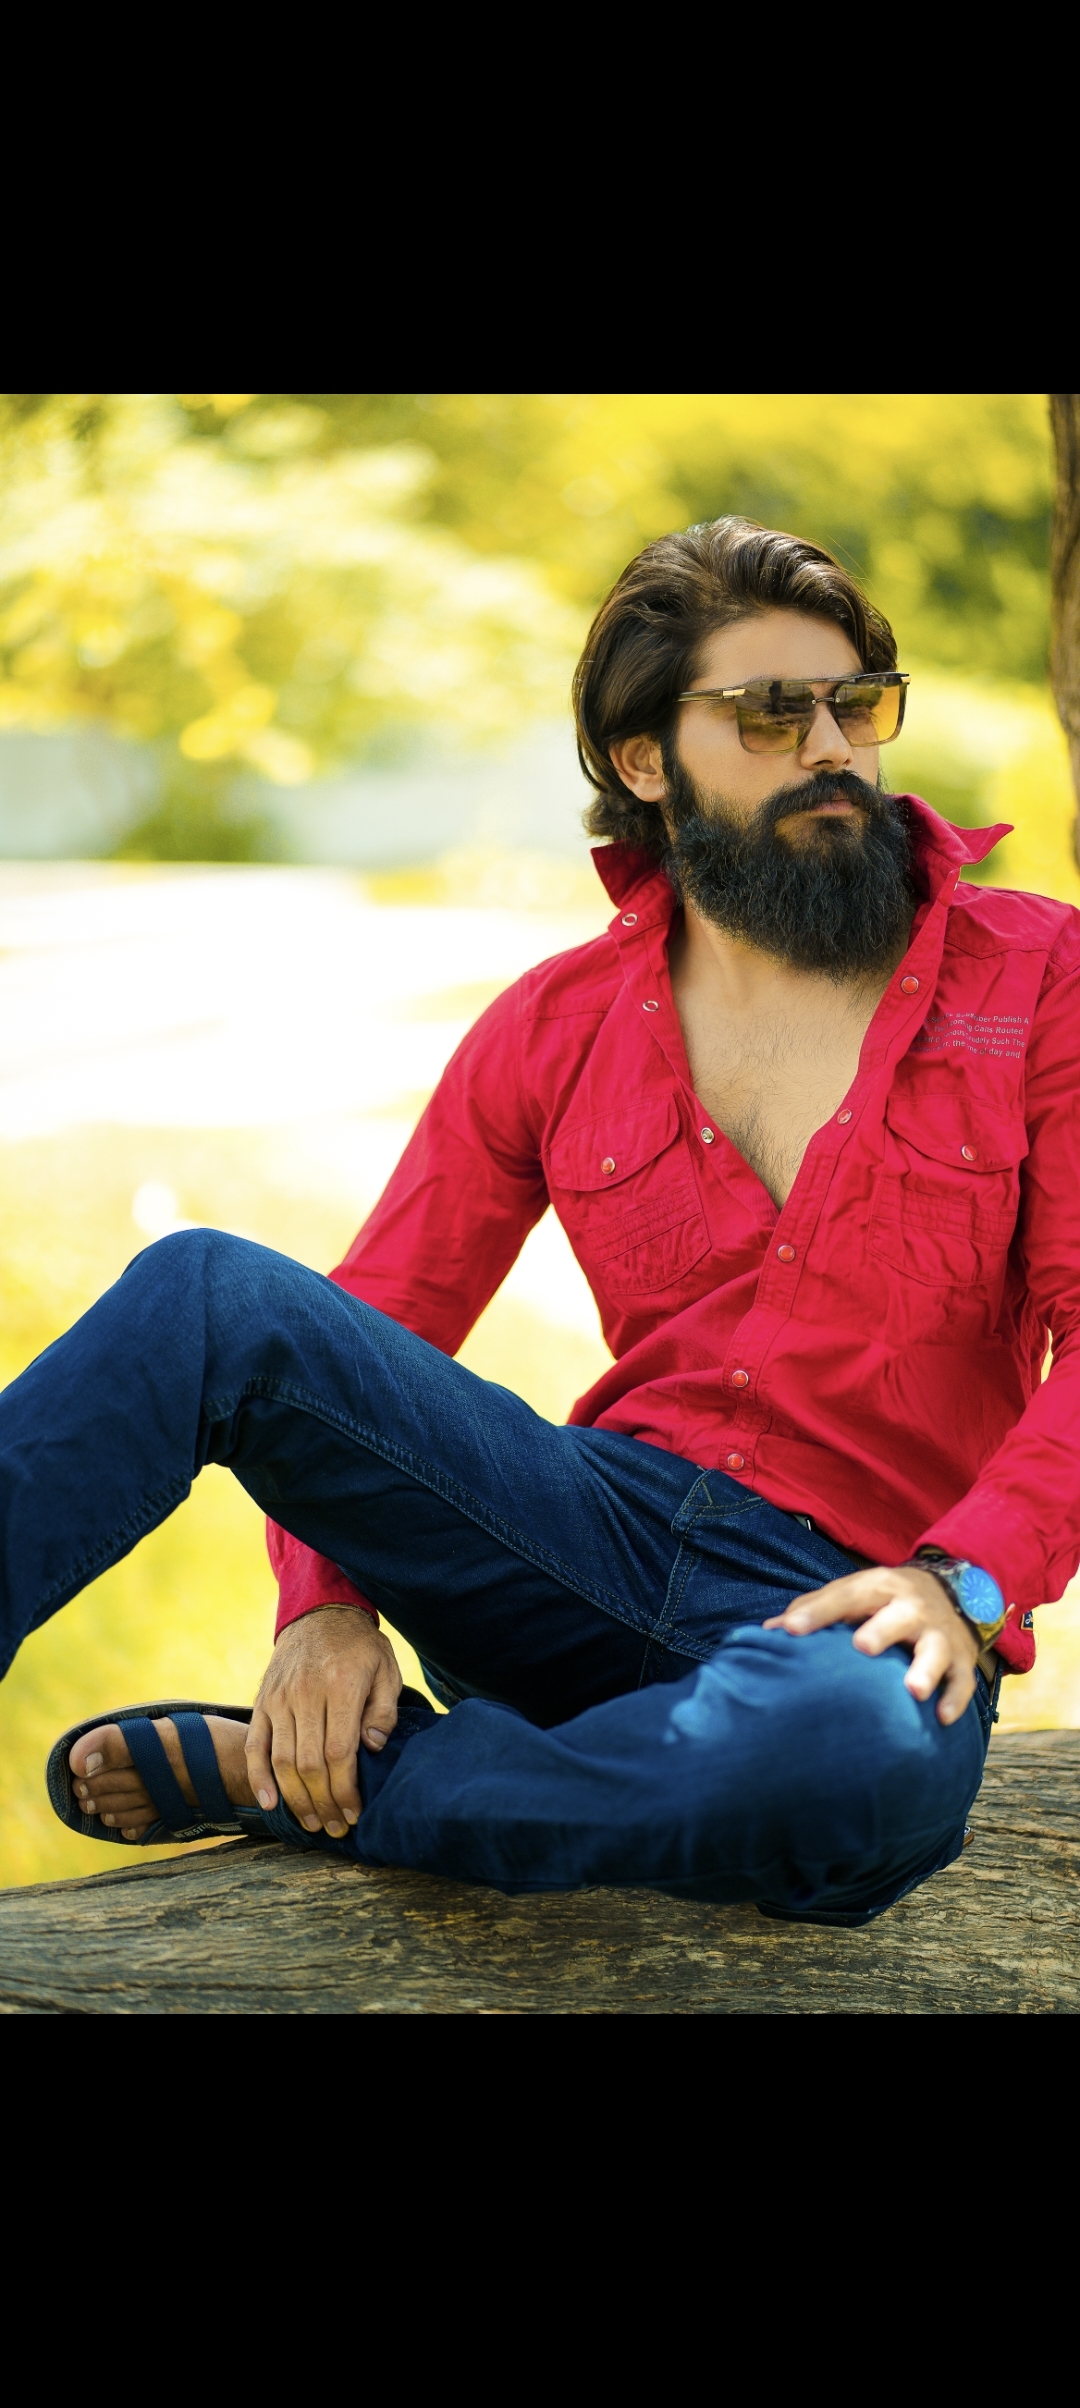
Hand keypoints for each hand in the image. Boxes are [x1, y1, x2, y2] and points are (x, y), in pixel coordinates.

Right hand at [246, 1606, 401, 1835]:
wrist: (319, 1613)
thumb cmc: (360, 1647)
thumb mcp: (386, 1670)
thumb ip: (384, 1710)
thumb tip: (372, 1748)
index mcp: (341, 1686)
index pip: (339, 1752)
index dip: (345, 1790)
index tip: (354, 1813)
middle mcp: (306, 1694)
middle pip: (309, 1764)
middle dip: (323, 1803)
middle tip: (334, 1827)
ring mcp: (280, 1699)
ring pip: (282, 1760)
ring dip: (296, 1799)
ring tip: (311, 1823)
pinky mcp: (263, 1702)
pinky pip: (255, 1745)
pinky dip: (259, 1777)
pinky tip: (270, 1804)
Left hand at [763, 1563, 979, 1724]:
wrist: (951, 1595)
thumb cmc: (883, 1603)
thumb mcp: (853, 1594)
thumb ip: (814, 1610)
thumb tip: (768, 1632)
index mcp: (879, 1588)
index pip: (846, 1595)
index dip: (819, 1611)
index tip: (791, 1630)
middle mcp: (911, 1608)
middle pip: (899, 1616)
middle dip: (882, 1630)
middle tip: (863, 1647)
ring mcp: (939, 1635)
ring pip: (936, 1650)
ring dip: (926, 1669)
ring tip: (913, 1691)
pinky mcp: (960, 1661)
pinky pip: (962, 1681)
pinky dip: (955, 1699)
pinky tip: (941, 1717)